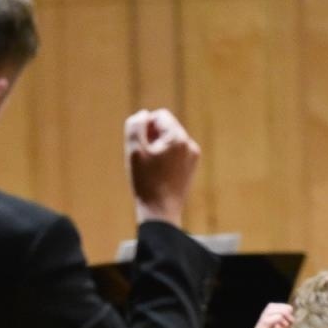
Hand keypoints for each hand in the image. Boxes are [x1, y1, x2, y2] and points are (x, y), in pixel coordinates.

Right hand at [125, 109, 199, 225]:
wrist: (160, 213)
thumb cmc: (146, 182)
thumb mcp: (134, 150)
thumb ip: (135, 126)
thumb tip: (143, 114)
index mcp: (178, 138)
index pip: (159, 115)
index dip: (144, 127)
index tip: (139, 147)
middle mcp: (190, 144)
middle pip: (166, 127)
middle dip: (152, 137)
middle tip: (143, 159)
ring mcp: (192, 156)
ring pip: (170, 141)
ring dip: (157, 148)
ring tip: (150, 168)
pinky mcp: (191, 168)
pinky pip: (175, 153)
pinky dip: (165, 158)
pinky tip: (158, 174)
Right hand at [246, 303, 293, 327]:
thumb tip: (287, 324)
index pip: (272, 310)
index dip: (284, 309)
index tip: (293, 319)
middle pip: (270, 307)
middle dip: (284, 308)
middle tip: (293, 319)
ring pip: (269, 311)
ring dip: (282, 313)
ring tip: (290, 322)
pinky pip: (267, 321)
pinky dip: (278, 319)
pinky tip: (286, 326)